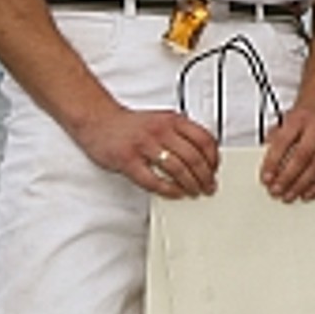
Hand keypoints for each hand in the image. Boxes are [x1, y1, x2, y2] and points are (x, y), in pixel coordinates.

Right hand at [71, 105, 219, 198]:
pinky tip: (175, 193)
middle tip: (209, 186)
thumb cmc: (132, 124)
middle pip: (193, 157)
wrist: (99, 120)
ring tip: (194, 192)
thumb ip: (181, 133)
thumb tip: (203, 154)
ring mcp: (145, 145)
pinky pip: (153, 180)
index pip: (204, 139)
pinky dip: (168, 190)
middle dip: (205, 176)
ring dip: (190, 184)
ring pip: (177, 168)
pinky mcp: (128, 160)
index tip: (216, 169)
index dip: (214, 157)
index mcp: (173, 120)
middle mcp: (162, 131)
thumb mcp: (163, 120)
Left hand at [261, 103, 314, 201]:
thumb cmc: (302, 116)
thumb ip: (274, 141)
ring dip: (302, 185)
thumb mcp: (283, 121)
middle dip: (288, 177)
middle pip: (303, 156)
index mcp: (299, 117)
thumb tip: (266, 166)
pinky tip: (309, 193)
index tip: (266, 178)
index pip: (283, 142)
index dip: (273, 162)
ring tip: (290, 195)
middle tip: (276, 191)